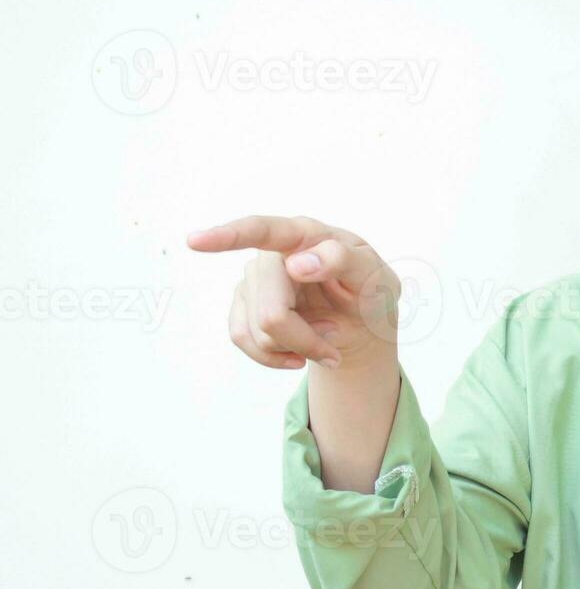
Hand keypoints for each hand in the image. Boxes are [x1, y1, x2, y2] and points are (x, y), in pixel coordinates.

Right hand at [186, 214, 400, 370]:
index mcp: (304, 235)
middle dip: (305, 338)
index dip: (227, 237)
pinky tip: (300, 353)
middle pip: (270, 312)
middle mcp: (271, 254)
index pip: (262, 231)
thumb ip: (343, 260)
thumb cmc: (370, 290)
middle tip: (337, 336)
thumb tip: (297, 263)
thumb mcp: (376, 275)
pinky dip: (276, 357)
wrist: (362, 319)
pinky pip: (243, 340)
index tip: (194, 241)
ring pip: (258, 332)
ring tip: (326, 338)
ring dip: (297, 347)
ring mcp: (254, 279)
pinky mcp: (244, 304)